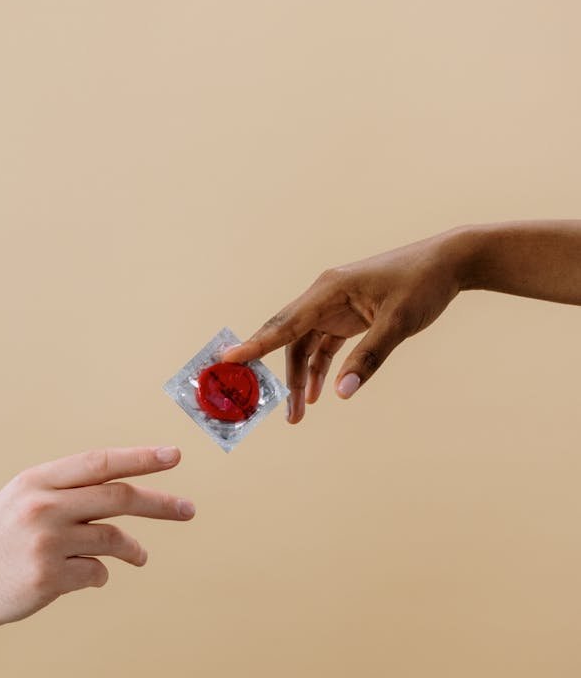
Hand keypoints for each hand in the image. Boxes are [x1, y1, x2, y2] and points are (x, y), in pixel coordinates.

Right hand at [0, 446, 194, 629]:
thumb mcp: (23, 500)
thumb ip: (68, 492)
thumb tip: (125, 494)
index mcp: (37, 481)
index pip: (100, 462)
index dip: (140, 457)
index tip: (173, 455)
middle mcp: (42, 505)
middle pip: (118, 497)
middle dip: (160, 503)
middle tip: (188, 510)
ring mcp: (46, 541)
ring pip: (113, 538)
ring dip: (132, 549)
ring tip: (139, 557)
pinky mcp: (48, 577)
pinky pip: (97, 572)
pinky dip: (101, 575)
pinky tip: (89, 577)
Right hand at [224, 232, 462, 422]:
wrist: (450, 263)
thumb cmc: (423, 283)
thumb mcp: (399, 323)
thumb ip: (369, 358)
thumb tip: (342, 394)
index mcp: (329, 290)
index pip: (284, 323)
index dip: (254, 345)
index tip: (226, 360)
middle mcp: (325, 296)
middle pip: (287, 337)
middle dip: (275, 373)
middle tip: (260, 404)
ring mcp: (335, 306)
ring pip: (304, 346)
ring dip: (301, 378)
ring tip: (298, 414)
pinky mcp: (348, 316)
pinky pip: (324, 346)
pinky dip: (320, 369)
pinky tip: (320, 394)